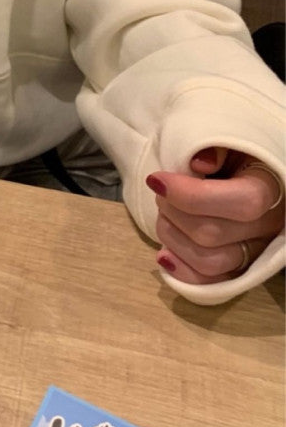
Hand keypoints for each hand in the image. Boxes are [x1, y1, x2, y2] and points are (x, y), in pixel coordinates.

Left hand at [147, 149, 284, 284]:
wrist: (246, 174)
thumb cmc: (234, 155)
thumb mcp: (230, 142)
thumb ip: (216, 147)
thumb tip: (199, 165)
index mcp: (270, 190)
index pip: (241, 202)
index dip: (191, 195)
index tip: (156, 180)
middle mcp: (268, 226)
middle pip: (213, 234)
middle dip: (172, 211)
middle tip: (160, 192)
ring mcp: (254, 251)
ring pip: (210, 261)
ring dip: (172, 237)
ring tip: (163, 214)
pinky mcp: (238, 268)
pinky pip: (211, 284)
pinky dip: (182, 272)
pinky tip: (164, 255)